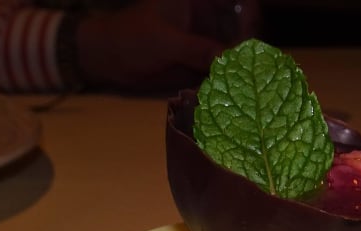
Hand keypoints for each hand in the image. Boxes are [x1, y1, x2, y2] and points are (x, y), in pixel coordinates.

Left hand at [76, 0, 260, 92]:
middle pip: (243, 26)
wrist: (109, 58)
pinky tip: (232, 91)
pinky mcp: (202, 60)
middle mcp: (209, 15)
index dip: (249, 15)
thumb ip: (196, 48)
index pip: (239, 1)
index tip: (249, 37)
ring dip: (241, 65)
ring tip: (244, 84)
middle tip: (252, 69)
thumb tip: (227, 58)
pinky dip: (228, 78)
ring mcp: (207, 38)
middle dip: (249, 45)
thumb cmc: (132, 38)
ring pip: (236, 49)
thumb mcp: (165, 41)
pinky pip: (222, 67)